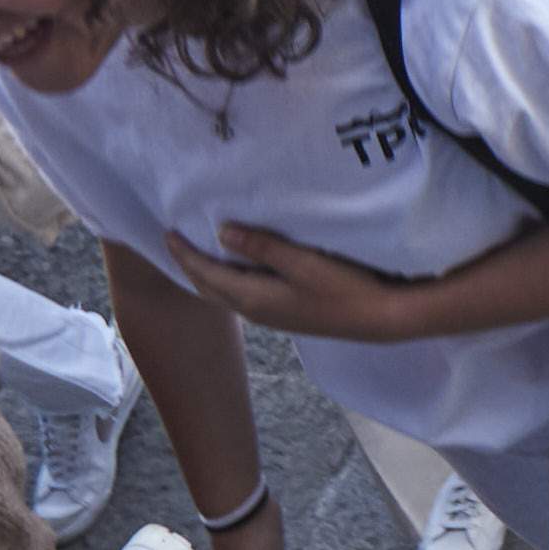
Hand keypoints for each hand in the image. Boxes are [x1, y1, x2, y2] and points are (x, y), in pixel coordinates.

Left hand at [167, 221, 443, 343]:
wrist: (382, 318)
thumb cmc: (345, 287)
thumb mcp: (303, 261)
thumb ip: (261, 246)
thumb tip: (221, 231)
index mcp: (254, 298)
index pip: (206, 273)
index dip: (184, 254)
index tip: (166, 232)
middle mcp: (256, 311)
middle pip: (210, 288)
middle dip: (189, 265)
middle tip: (175, 241)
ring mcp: (272, 317)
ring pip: (225, 294)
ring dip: (208, 274)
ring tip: (200, 252)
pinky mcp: (286, 316)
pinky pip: (242, 296)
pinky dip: (228, 281)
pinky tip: (236, 269)